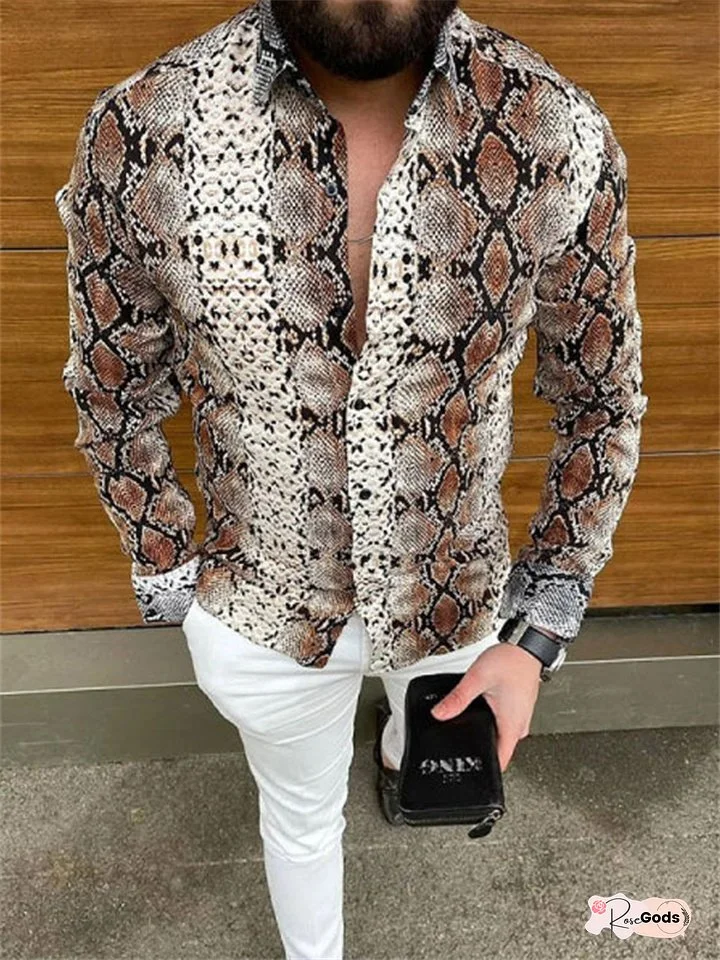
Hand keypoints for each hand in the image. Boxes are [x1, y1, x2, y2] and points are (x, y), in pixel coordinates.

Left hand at [430, 643, 542, 772]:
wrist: (527, 646)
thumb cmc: (511, 661)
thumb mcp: (477, 679)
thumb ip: (457, 698)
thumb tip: (440, 714)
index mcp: (512, 726)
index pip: (499, 762)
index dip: (484, 770)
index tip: (470, 773)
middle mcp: (519, 726)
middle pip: (498, 750)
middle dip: (480, 750)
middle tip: (461, 747)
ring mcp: (520, 717)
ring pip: (500, 736)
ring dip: (486, 734)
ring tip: (469, 726)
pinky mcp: (518, 708)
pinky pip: (503, 724)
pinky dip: (491, 722)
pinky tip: (481, 711)